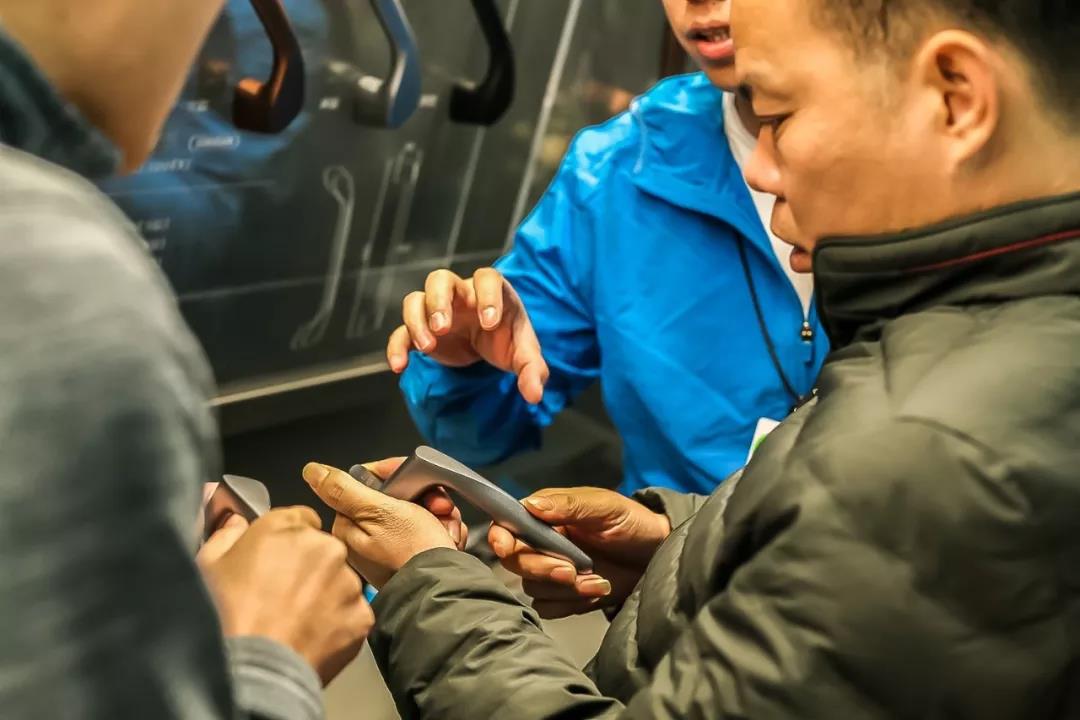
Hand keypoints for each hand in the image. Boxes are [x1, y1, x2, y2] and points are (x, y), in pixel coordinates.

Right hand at [197, 507, 372, 685]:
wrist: (253, 671)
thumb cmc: (225, 616)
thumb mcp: (208, 566)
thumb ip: (227, 535)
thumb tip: (237, 522)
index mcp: (287, 527)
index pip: (299, 519)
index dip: (287, 542)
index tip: (277, 562)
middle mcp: (325, 547)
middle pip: (323, 550)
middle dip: (308, 568)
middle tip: (283, 597)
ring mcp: (348, 581)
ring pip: (340, 581)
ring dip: (325, 595)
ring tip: (296, 622)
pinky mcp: (361, 614)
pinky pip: (351, 613)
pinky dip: (337, 623)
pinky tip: (312, 637)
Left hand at [303, 460, 459, 588]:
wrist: (445, 586)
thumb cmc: (414, 551)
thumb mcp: (380, 511)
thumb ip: (346, 489)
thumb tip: (312, 471)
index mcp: (350, 525)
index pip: (371, 482)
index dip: (397, 475)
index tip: (416, 479)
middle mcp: (365, 538)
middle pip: (397, 495)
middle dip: (424, 497)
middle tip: (437, 506)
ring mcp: (387, 547)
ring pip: (416, 509)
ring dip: (437, 513)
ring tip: (445, 524)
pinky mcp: (408, 556)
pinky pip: (426, 528)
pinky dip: (441, 528)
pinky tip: (446, 536)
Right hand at [386, 268, 549, 403]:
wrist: (488, 345)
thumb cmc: (507, 339)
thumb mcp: (524, 354)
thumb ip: (532, 371)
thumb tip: (534, 395)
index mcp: (491, 291)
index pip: (487, 278)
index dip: (487, 296)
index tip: (489, 323)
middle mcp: (461, 295)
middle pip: (440, 278)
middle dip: (439, 301)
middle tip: (442, 327)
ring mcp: (437, 310)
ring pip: (416, 299)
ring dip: (416, 320)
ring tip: (427, 347)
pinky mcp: (421, 331)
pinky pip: (401, 332)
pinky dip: (397, 346)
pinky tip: (400, 366)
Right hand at [489, 488, 670, 618]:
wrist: (658, 554)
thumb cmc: (631, 522)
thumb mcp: (604, 506)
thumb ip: (568, 506)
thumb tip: (531, 505)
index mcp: (545, 517)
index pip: (508, 526)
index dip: (501, 537)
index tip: (507, 547)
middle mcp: (543, 544)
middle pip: (517, 562)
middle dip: (542, 568)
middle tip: (572, 570)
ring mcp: (553, 571)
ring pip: (533, 588)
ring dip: (564, 589)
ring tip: (598, 581)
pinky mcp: (566, 596)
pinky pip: (549, 608)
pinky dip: (571, 603)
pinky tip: (597, 591)